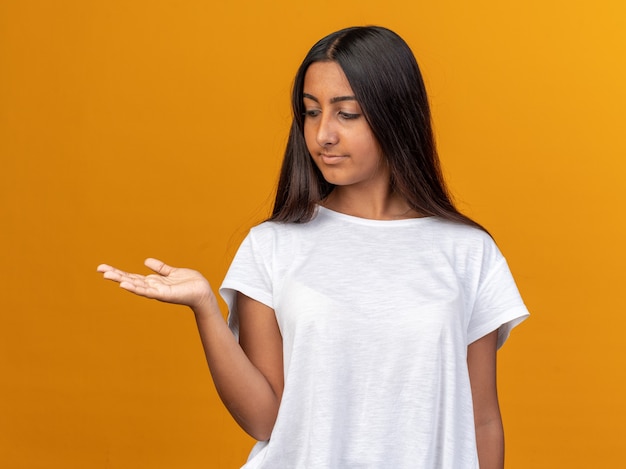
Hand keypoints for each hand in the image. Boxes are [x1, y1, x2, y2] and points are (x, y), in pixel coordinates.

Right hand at [97, 258, 216, 311]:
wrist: (203, 292)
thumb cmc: (190, 283)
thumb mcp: (172, 272)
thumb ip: (160, 268)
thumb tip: (146, 261)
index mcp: (153, 282)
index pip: (132, 276)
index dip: (118, 272)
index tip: (104, 268)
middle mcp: (152, 288)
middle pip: (130, 280)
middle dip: (115, 275)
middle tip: (99, 269)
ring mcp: (157, 292)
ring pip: (136, 286)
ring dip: (121, 280)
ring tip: (108, 275)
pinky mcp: (164, 294)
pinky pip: (147, 291)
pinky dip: (135, 288)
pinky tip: (124, 284)